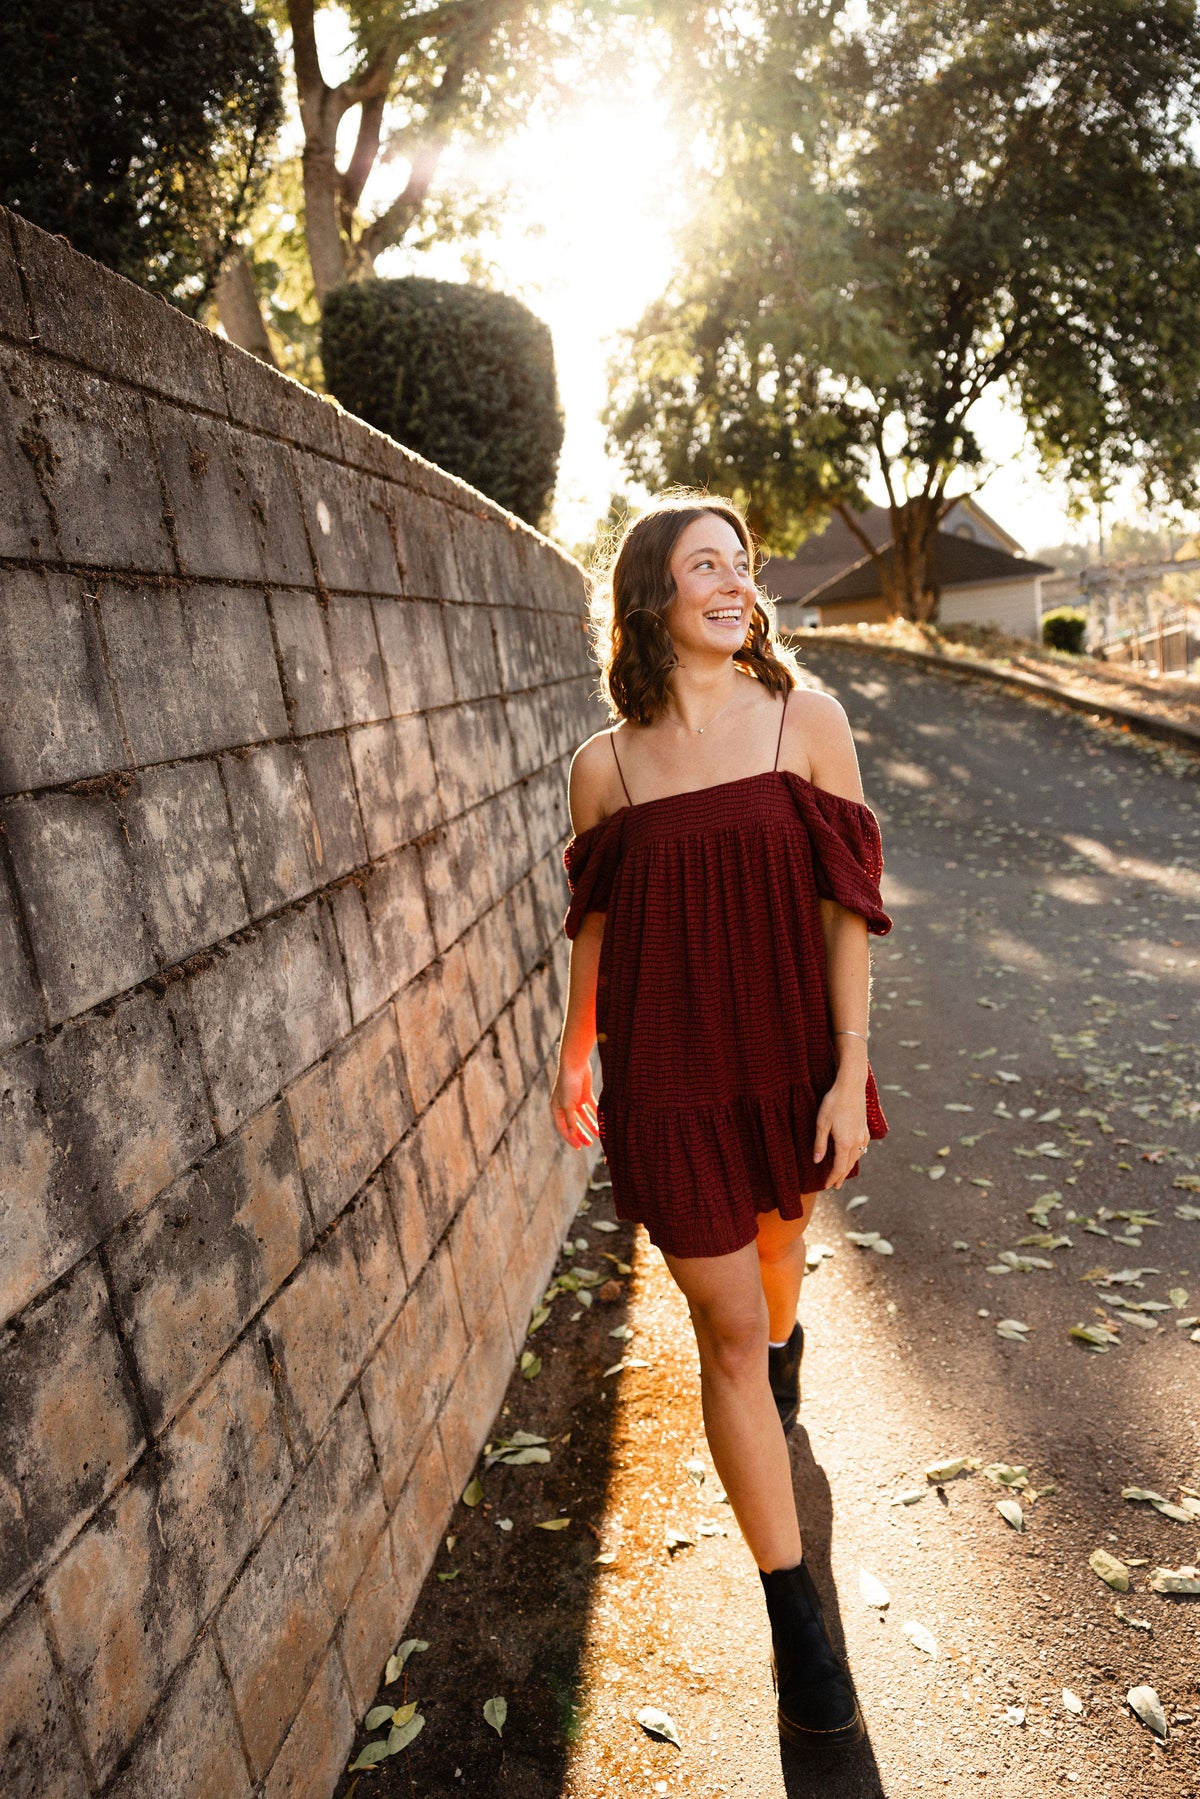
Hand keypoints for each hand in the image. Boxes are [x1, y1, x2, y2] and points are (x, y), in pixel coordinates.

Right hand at [551, 1055, 599, 1148]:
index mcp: (556, 1109)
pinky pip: (591, 1107)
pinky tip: (603, 1121)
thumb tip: (572, 1135)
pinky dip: (596, 1114)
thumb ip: (570, 1121)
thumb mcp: (568, 1105)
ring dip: (590, 1125)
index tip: (579, 1147)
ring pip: (584, 1117)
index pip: (563, 1128)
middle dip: (581, 1134)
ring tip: (599, 1134)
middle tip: (589, 1144)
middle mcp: (565, 1105)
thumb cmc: (568, 1084)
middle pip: (574, 1124)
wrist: (575, 1064)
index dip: (570, 1138)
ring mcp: (575, 1099)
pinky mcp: (585, 1094)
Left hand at [812, 1072, 869, 1189]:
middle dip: (841, 1176)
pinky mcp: (865, 1128)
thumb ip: (820, 1144)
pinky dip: (856, 1156)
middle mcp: (856, 1142)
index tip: (827, 1186)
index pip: (838, 1167)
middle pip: (848, 1165)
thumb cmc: (833, 1103)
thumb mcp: (821, 1123)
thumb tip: (816, 1161)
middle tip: (836, 1186)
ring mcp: (862, 1135)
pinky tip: (854, 1155)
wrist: (851, 1087)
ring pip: (857, 1157)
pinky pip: (862, 1148)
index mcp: (845, 1143)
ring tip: (843, 1173)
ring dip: (849, 1167)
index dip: (832, 1178)